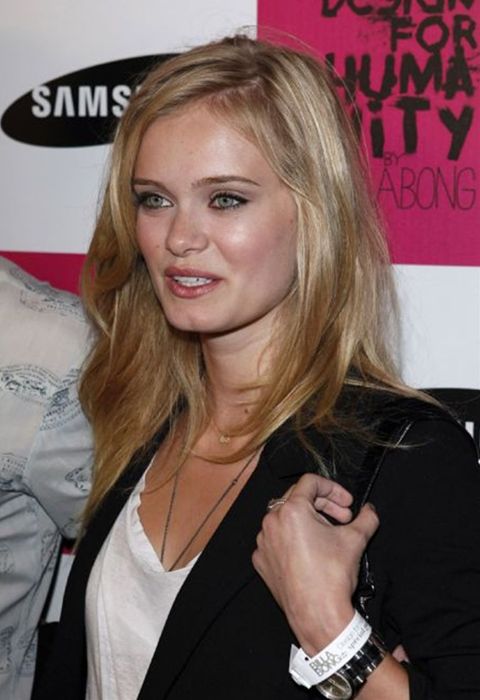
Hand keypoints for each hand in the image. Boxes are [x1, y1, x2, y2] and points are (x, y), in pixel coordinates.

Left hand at [252, 473, 378, 654]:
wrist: (318, 615)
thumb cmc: (333, 575)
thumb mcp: (356, 540)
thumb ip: (366, 518)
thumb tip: (370, 510)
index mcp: (292, 510)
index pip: (311, 482)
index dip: (333, 488)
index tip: (347, 504)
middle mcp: (271, 521)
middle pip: (298, 498)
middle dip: (324, 505)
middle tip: (344, 519)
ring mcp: (263, 542)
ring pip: (285, 518)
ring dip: (308, 521)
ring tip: (327, 537)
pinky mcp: (261, 560)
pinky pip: (276, 540)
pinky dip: (292, 540)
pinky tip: (310, 553)